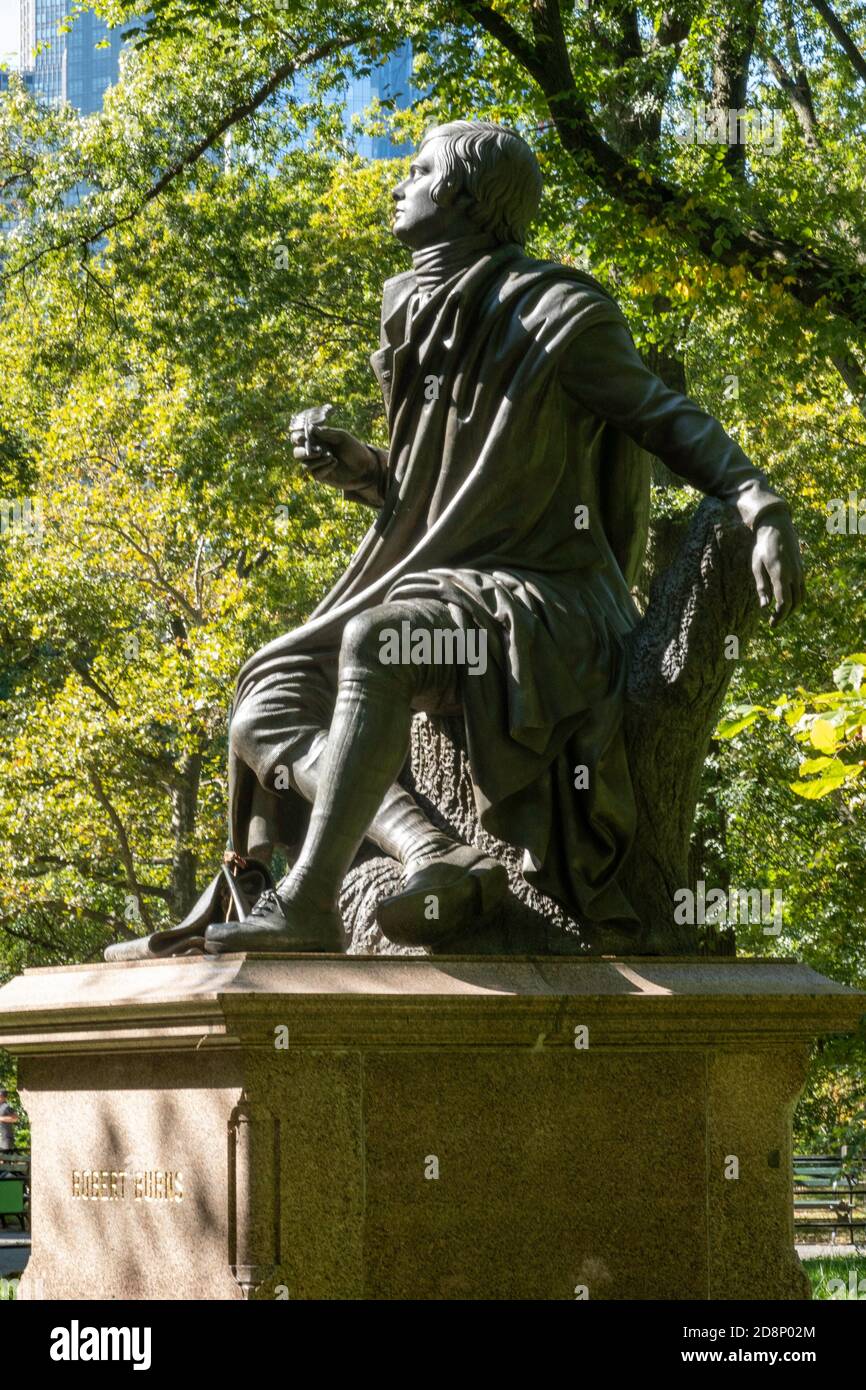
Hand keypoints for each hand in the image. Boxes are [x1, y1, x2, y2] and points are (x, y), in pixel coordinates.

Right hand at [291, 424, 376, 491]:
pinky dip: (324, 466)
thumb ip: (326, 433)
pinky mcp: (321, 476)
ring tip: (331, 456)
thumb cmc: (354, 450)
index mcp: (317, 440)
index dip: (297, 437)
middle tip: (317, 450)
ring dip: (316, 459)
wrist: (366, 467)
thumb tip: (309, 428)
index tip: (302, 437)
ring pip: (304, 464)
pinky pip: (314, 472)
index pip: (299, 438)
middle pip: (297, 452)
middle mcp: (314, 452)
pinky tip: (335, 462)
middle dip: (303, 451)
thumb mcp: (342, 437)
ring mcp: (317, 465)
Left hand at [751, 509, 804, 626]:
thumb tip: (765, 606)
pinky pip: (802, 589)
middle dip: (785, 616)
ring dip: (792, 609)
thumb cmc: (762, 547)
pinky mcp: (801, 569)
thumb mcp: (756, 565)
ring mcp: (799, 572)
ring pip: (801, 597)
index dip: (779, 616)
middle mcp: (793, 574)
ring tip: (780, 615)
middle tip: (774, 623)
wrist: (777, 528)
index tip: (772, 624)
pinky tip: (786, 602)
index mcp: (780, 574)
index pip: (784, 602)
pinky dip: (796, 599)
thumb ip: (761, 587)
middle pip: (794, 603)